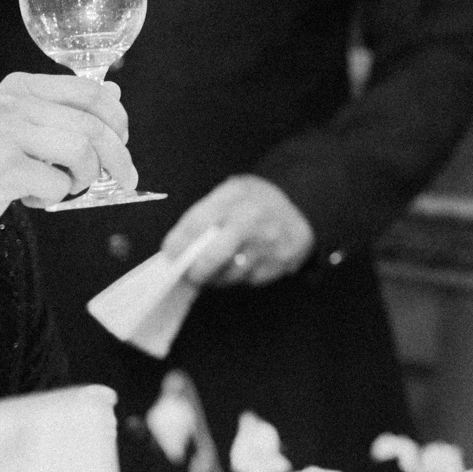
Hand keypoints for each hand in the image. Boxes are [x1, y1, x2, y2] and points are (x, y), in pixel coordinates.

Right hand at [0, 72, 132, 235]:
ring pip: (81, 152)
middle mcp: (12, 104)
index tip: (123, 142)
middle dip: (118, 157)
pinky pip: (57, 184)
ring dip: (85, 178)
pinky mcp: (2, 168)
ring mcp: (5, 134)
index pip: (90, 92)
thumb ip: (63, 109)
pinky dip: (54, 198)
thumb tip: (115, 92)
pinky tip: (31, 198)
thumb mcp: (20, 125)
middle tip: (125, 179)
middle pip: (93, 125)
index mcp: (20, 87)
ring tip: (67, 187)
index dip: (118, 119)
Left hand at [163, 175, 314, 286]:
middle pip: (213, 257)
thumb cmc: (258, 199)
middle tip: (190, 274)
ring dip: (218, 276)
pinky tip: (244, 264)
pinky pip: (250, 280)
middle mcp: (252, 220)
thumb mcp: (232, 191)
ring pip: (230, 274)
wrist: (303, 203)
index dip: (178, 243)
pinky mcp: (280, 262)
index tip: (169, 254)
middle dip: (196, 271)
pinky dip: (242, 276)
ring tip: (217, 269)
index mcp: (235, 197)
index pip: (197, 223)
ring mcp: (268, 244)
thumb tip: (177, 246)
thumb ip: (206, 213)